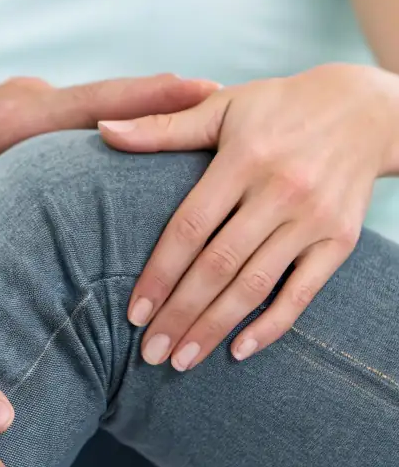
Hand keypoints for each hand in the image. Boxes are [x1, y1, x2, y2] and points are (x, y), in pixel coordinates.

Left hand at [0, 73, 220, 244]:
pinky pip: (107, 126)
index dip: (145, 96)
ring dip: (165, 122)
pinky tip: (187, 157)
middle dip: (174, 104)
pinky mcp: (54, 127)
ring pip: (117, 115)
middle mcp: (41, 104)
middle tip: (240, 105)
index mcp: (17, 116)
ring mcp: (50, 111)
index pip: (91, 102)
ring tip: (233, 135)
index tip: (201, 87)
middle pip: (119, 103)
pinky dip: (144, 134)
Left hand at [99, 63, 398, 369]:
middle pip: (218, 266)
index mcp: (243, 160)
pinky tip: (238, 350)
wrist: (364, 112)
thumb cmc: (278, 107)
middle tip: (149, 353)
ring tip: (181, 360)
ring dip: (215, 327)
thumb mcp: (221, 106)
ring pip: (255, 285)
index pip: (190, 227)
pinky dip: (271, 325)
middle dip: (180, 314)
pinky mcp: (339, 240)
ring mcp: (313, 219)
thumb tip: (102, 131)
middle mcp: (280, 191)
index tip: (133, 312)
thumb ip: (162, 126)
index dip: (159, 273)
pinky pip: (303, 292)